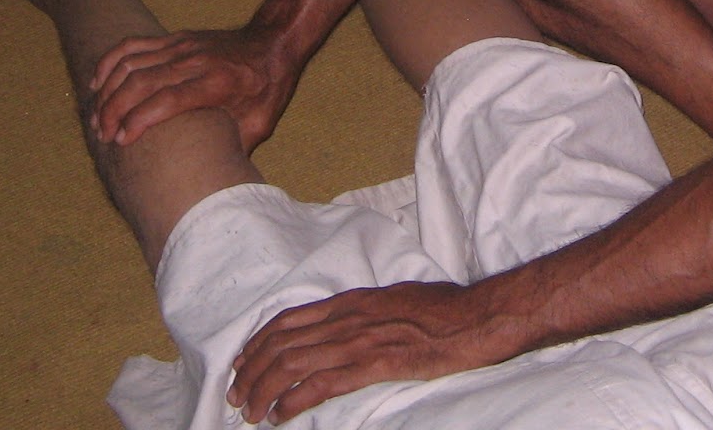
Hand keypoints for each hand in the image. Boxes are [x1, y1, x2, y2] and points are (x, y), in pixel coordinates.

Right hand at [89, 27, 294, 150]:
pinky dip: (110, 62)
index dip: (140, 119)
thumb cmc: (268, 87)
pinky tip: (96, 83)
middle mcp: (195, 61)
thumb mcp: (260, 123)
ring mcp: (182, 46)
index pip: (169, 99)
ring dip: (108, 90)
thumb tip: (216, 180)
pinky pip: (134, 45)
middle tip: (102, 137)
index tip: (122, 142)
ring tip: (96, 118)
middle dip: (114, 110)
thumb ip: (235, 147)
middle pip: (142, 81)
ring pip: (132, 62)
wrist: (274, 41)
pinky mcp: (174, 38)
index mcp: (217, 82)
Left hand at [227, 282, 512, 423]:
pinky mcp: (375, 365)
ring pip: (293, 364)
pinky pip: (322, 384)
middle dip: (251, 371)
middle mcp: (347, 319)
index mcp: (351, 302)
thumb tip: (349, 325)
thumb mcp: (396, 299)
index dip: (258, 342)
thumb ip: (366, 312)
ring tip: (251, 411)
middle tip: (237, 395)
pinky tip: (280, 414)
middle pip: (282, 344)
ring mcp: (360, 341)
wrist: (475, 317)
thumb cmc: (444, 310)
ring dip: (264, 390)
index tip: (242, 361)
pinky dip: (293, 400)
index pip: (289, 321)